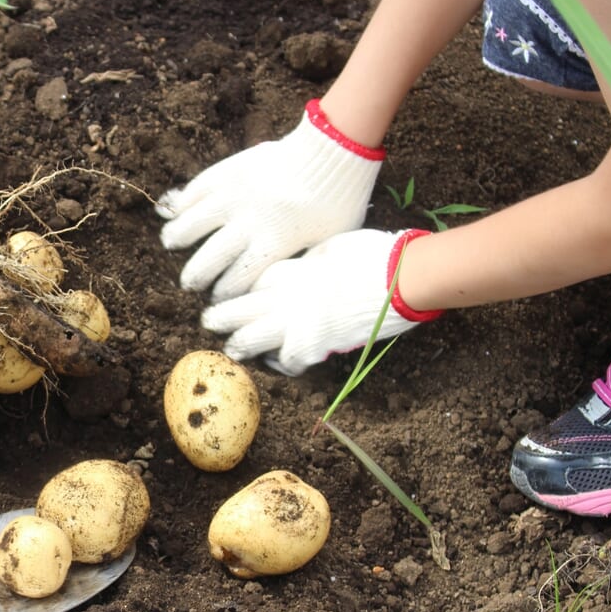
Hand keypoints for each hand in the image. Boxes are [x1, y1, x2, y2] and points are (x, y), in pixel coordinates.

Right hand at [157, 99, 384, 300]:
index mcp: (275, 242)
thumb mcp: (330, 240)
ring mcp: (237, 193)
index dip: (225, 291)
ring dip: (178, 236)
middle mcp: (250, 221)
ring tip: (169, 244)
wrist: (334, 149)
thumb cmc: (338, 200)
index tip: (217, 297)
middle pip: (212, 257)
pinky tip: (175, 211)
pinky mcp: (232, 169)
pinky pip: (199, 188)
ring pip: (195, 221)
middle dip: (196, 275)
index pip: (240, 277)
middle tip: (188, 284)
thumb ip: (304, 262)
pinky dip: (184, 201)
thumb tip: (284, 283)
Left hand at [202, 229, 442, 375]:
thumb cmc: (375, 254)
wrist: (400, 275)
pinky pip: (286, 361)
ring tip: (232, 349)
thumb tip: (307, 265)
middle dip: (220, 318)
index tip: (232, 294)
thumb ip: (310, 259)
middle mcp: (284, 295)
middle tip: (209, 323)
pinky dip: (282, 364)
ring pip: (248, 338)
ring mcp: (295, 321)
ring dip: (239, 345)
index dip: (241, 290)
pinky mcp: (312, 345)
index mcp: (289, 268)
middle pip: (236, 309)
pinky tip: (278, 364)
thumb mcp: (332, 246)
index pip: (250, 282)